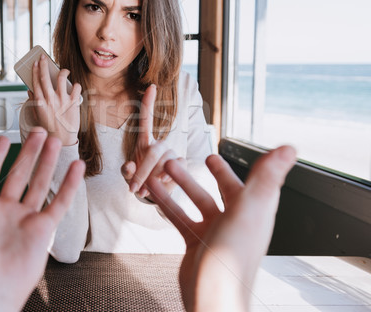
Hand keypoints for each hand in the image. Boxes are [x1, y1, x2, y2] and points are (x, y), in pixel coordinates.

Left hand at [0, 128, 84, 311]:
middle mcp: (3, 213)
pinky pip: (59, 203)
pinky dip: (69, 185)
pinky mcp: (42, 231)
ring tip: (54, 142)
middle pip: (19, 175)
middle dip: (28, 153)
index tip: (3, 140)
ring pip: (39, 184)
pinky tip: (75, 168)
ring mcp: (24, 221)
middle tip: (37, 133)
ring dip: (47, 162)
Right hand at [28, 54, 81, 145]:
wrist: (62, 141)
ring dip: (62, 71)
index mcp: (39, 102)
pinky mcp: (74, 103)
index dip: (34, 70)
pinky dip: (76, 85)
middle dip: (43, 65)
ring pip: (62, 78)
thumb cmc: (49, 129)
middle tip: (43, 58)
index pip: (35, 82)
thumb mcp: (37, 116)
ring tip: (64, 71)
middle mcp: (50, 99)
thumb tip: (30, 90)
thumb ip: (33, 102)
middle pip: (45, 77)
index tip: (35, 63)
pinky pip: (76, 87)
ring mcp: (62, 100)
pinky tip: (75, 86)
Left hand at [121, 84, 178, 198]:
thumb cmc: (139, 180)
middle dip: (142, 172)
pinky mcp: (181, 164)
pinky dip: (168, 177)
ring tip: (143, 192)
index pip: (146, 119)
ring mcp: (172, 153)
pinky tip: (162, 183)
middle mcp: (160, 144)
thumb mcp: (128, 175)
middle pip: (153, 151)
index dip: (149, 103)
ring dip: (152, 179)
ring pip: (164, 162)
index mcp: (144, 142)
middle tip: (133, 189)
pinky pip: (177, 167)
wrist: (154, 194)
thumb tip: (129, 166)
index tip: (152, 86)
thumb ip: (126, 171)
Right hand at [148, 145, 295, 311]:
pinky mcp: (196, 243)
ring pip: (198, 201)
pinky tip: (155, 193)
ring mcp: (215, 232)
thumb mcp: (249, 208)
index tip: (226, 152)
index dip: (241, 167)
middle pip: (224, 190)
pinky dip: (168, 202)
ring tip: (167, 167)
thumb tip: (288, 149)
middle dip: (210, 173)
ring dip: (183, 183)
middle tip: (200, 158)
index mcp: (254, 211)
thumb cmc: (232, 257)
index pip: (252, 182)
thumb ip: (266, 177)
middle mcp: (237, 221)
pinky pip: (181, 217)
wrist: (212, 294)